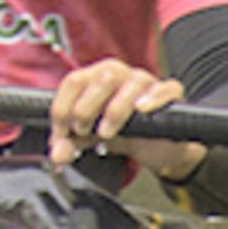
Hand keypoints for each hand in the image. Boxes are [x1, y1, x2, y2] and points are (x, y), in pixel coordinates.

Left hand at [47, 57, 205, 181]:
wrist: (156, 148)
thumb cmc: (120, 133)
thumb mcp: (91, 139)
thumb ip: (71, 144)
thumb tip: (56, 155)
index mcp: (95, 77)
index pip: (74, 81)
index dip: (63, 109)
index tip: (61, 135)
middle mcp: (120, 73)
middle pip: (101, 79)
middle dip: (86, 109)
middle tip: (84, 133)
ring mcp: (146, 81)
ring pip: (131, 83)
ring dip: (115, 110)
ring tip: (106, 133)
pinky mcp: (170, 93)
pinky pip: (166, 88)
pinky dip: (153, 98)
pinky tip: (142, 110)